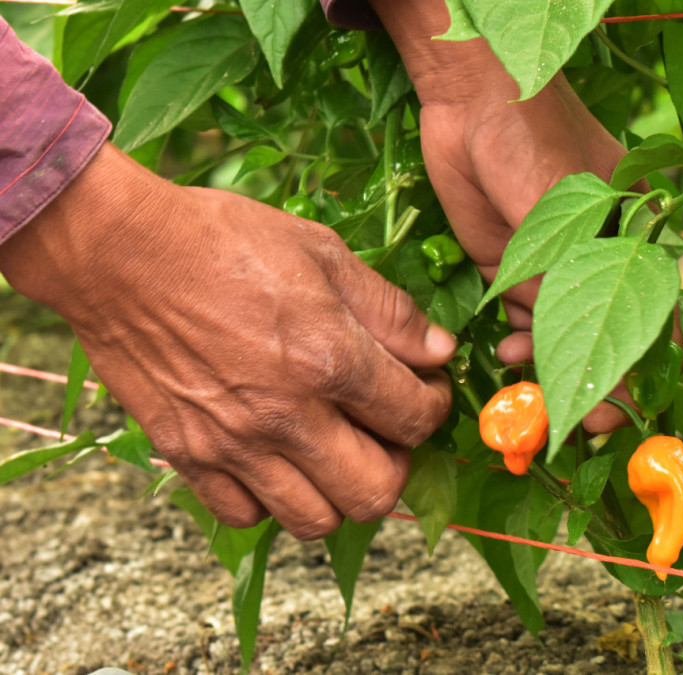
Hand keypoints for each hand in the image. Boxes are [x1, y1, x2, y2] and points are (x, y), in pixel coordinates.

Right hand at [0, 143, 454, 539]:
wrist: (120, 252)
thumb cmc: (224, 240)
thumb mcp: (324, 253)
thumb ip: (390, 311)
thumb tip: (439, 350)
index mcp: (330, 359)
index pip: (415, 419)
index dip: (434, 406)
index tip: (423, 390)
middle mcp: (287, 415)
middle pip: (376, 492)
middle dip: (397, 464)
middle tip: (386, 431)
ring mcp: (235, 444)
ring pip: (315, 521)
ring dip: (339, 493)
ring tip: (334, 452)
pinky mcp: (189, 455)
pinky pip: (245, 517)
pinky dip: (270, 500)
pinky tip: (275, 460)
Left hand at [373, 0, 669, 431]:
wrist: (473, 98)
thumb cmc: (533, 142)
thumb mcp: (563, 214)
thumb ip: (568, 283)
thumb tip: (574, 356)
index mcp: (640, 240)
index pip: (660, 320)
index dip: (643, 374)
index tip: (619, 417)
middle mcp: (605, 258)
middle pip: (612, 335)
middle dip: (591, 384)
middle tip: (566, 422)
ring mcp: (559, 262)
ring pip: (565, 333)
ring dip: (548, 367)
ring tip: (523, 386)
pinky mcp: (517, 264)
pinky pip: (529, 317)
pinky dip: (523, 342)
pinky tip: (509, 353)